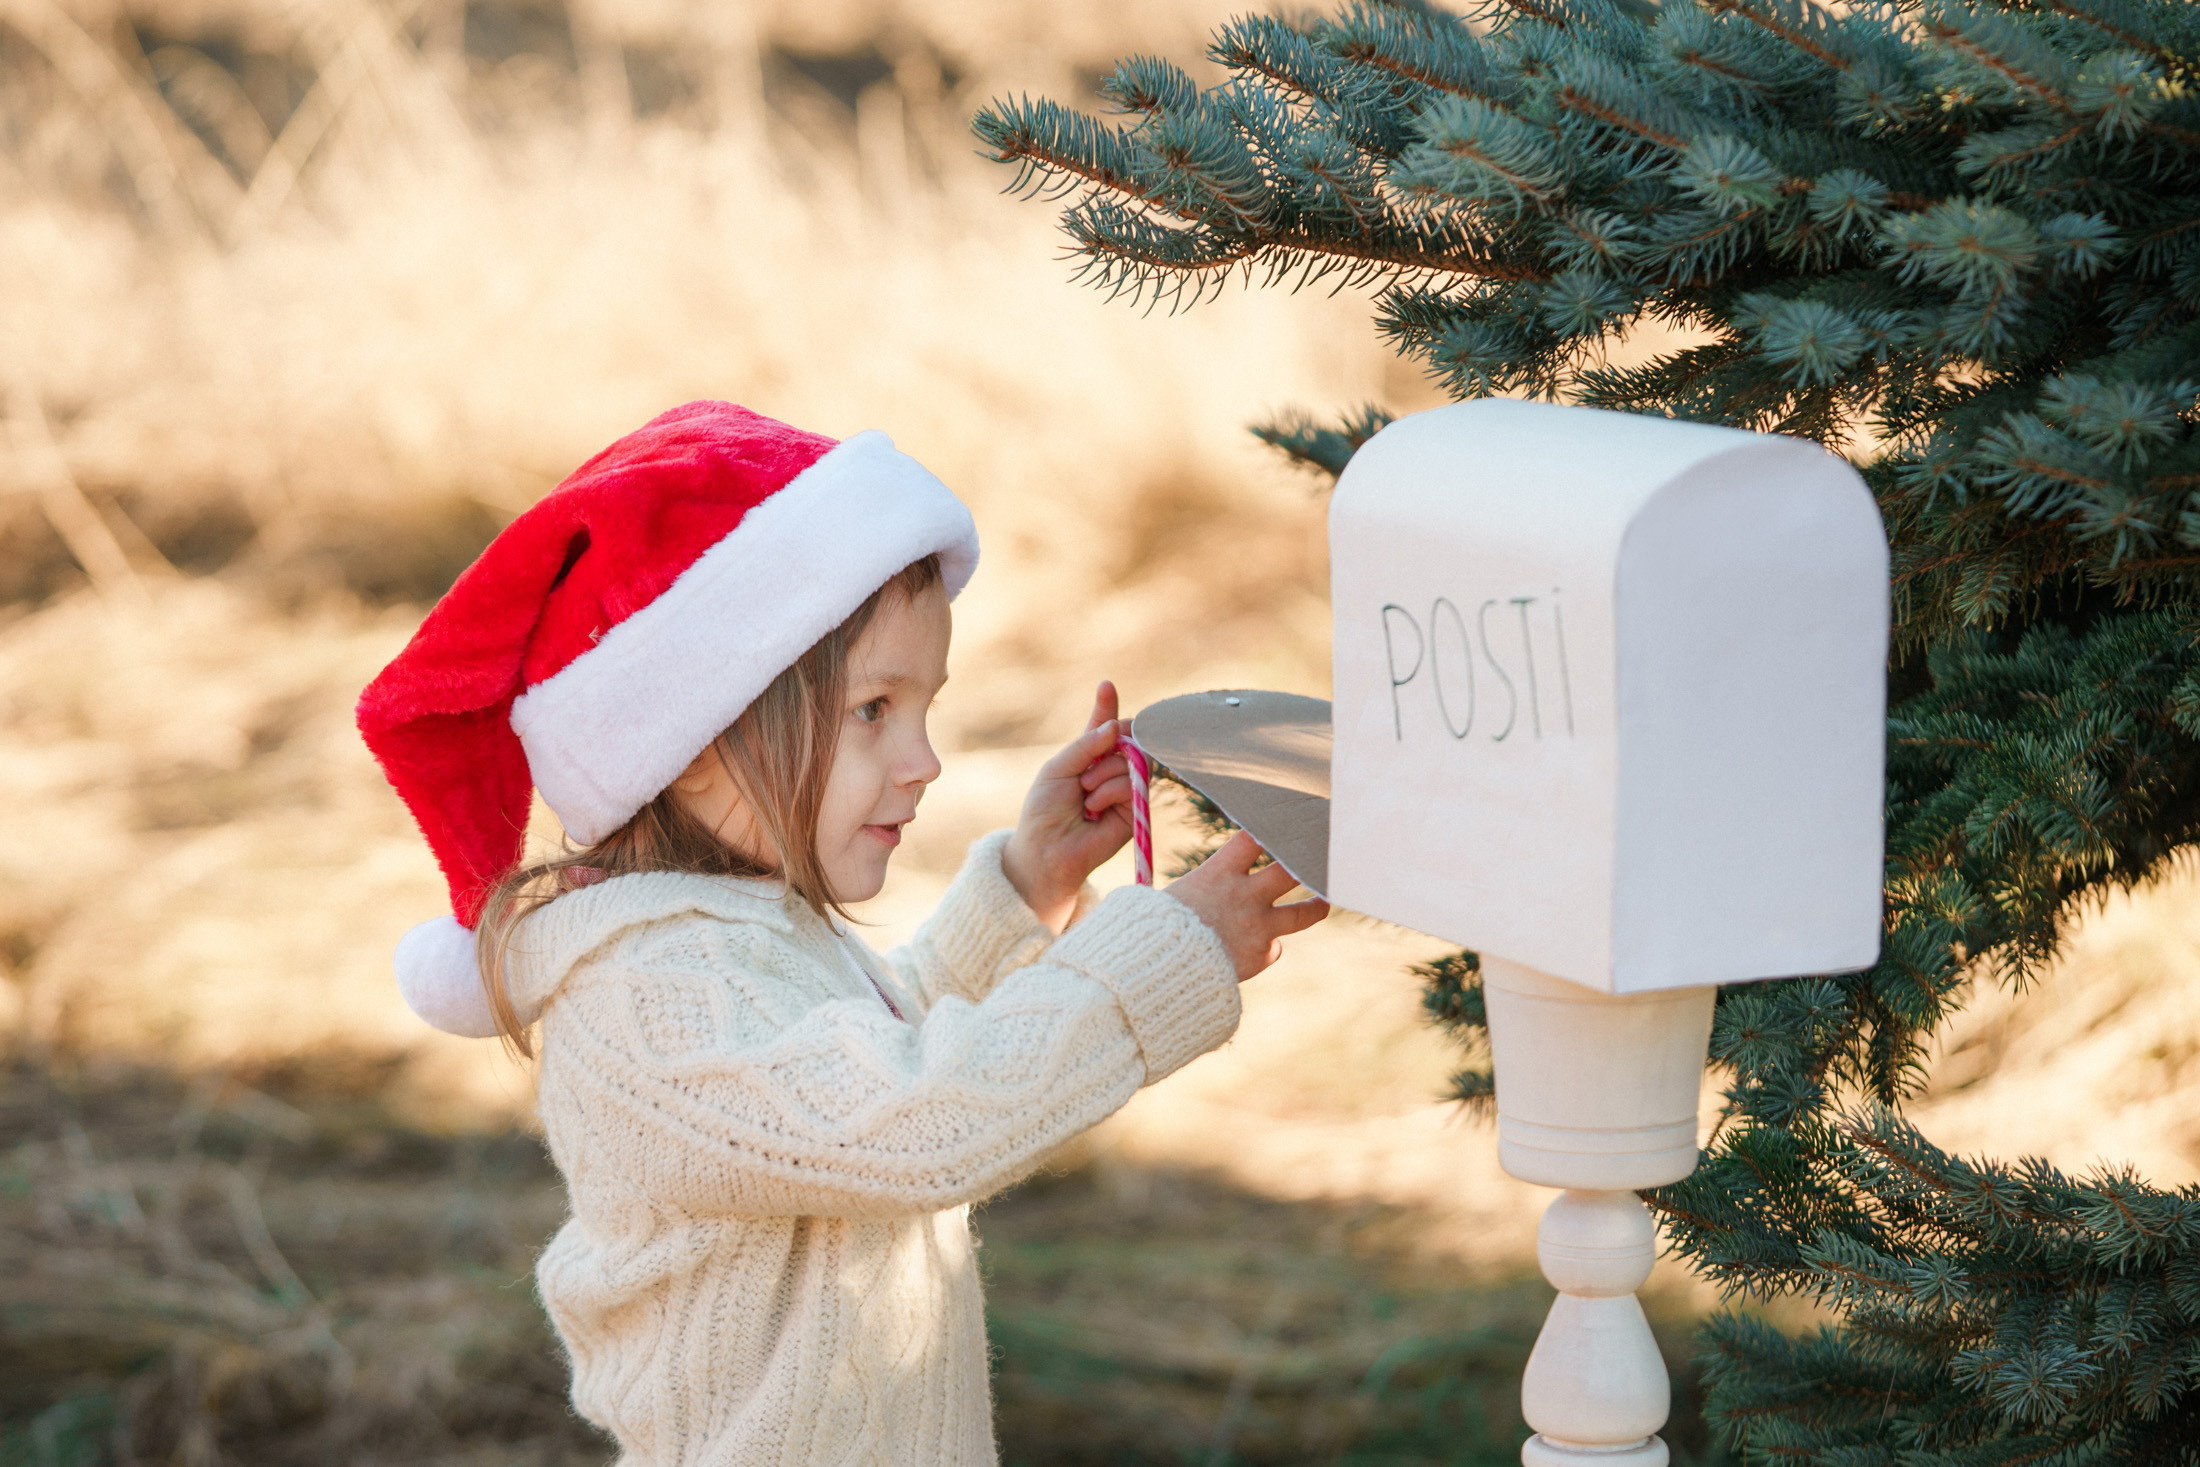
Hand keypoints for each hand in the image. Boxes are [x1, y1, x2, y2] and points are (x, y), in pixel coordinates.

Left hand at [1003, 681, 1135, 932]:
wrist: (1046, 851)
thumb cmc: (1044, 810)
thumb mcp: (1058, 769)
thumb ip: (1086, 744)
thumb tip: (1116, 726)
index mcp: (1090, 758)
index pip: (1105, 727)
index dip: (1107, 708)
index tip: (1105, 686)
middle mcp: (1111, 771)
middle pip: (1128, 740)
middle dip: (1107, 749)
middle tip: (1084, 775)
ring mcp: (1126, 790)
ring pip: (1133, 760)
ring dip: (1104, 775)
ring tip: (1084, 797)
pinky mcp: (1136, 811)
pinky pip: (1134, 784)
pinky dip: (1110, 791)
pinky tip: (1093, 809)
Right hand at [1164, 830, 1330, 981]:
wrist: (1159, 971)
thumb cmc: (1154, 930)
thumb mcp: (1173, 895)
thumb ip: (1202, 886)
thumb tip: (1202, 884)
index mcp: (1219, 872)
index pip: (1255, 837)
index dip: (1271, 829)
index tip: (1285, 825)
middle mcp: (1246, 895)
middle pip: (1290, 871)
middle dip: (1305, 864)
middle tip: (1317, 860)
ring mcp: (1258, 926)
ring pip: (1303, 913)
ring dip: (1316, 908)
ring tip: (1323, 904)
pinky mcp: (1260, 956)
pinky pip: (1272, 949)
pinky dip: (1264, 949)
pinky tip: (1246, 953)